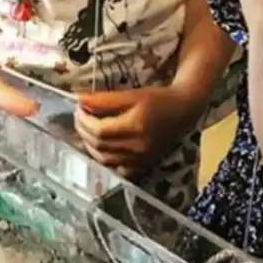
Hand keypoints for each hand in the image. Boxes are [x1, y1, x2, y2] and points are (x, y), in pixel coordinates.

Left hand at [75, 85, 201, 176]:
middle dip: (83, 130)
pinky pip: (116, 168)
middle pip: (99, 145)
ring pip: (104, 159)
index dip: (84, 120)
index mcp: (136, 127)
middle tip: (79, 116)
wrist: (183, 112)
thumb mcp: (132, 94)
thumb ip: (104, 99)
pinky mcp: (142, 166)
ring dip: (89, 145)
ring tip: (86, 129)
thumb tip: (79, 100)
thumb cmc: (158, 99)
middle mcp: (138, 147)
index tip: (78, 107)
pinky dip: (103, 158)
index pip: (99, 130)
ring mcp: (140, 160)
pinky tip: (100, 146)